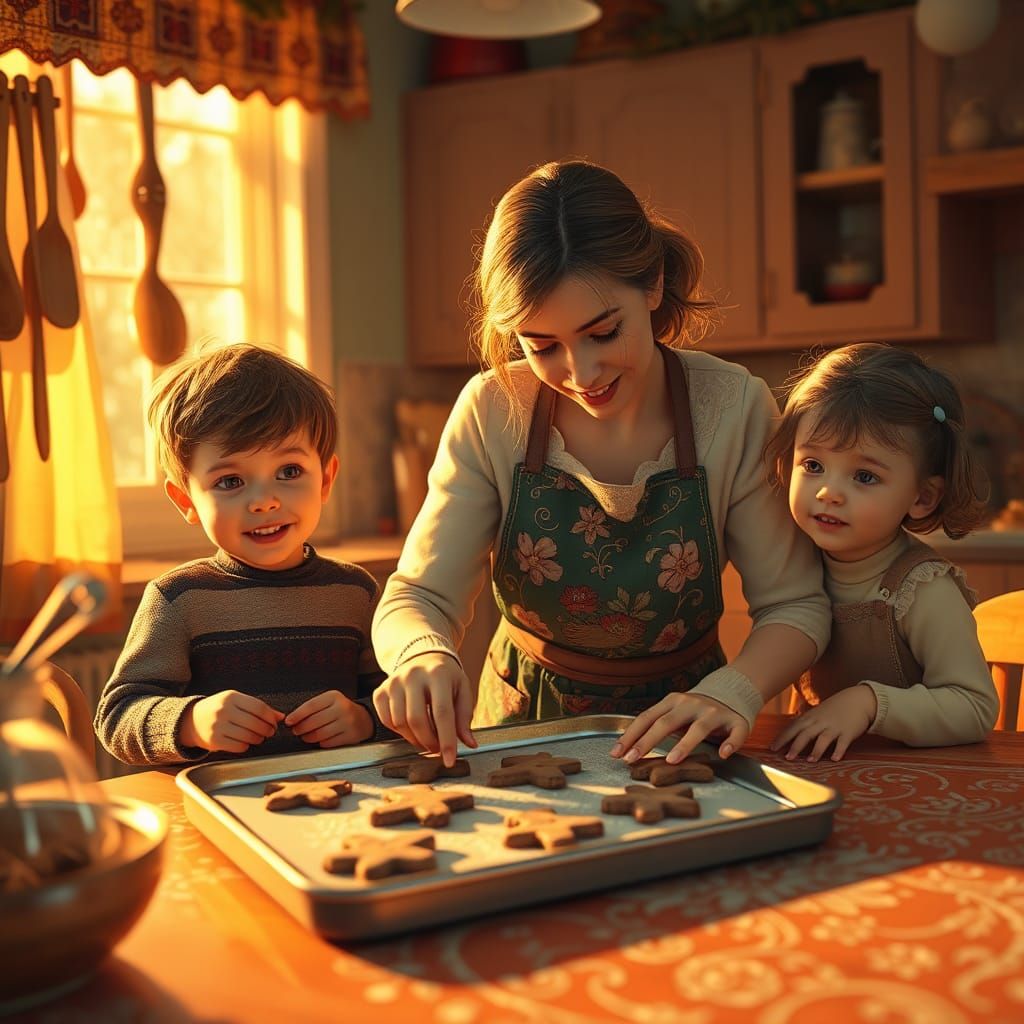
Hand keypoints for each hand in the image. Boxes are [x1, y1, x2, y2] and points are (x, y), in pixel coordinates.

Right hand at [180, 691, 283, 753]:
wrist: (190, 721)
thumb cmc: (219, 710)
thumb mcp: (235, 702)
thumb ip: (257, 707)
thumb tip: (280, 716)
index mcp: (231, 697)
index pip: (259, 707)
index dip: (271, 717)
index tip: (275, 722)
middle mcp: (223, 710)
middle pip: (255, 723)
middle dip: (267, 729)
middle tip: (270, 732)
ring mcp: (217, 726)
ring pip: (248, 736)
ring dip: (258, 739)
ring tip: (259, 737)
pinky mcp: (214, 741)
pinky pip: (239, 746)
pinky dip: (246, 746)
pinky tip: (246, 742)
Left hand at [285, 691, 373, 747]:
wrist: (364, 719)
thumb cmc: (341, 710)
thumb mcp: (329, 702)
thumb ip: (312, 708)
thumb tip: (292, 719)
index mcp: (334, 696)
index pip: (311, 706)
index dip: (297, 715)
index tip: (288, 721)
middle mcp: (342, 708)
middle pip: (314, 721)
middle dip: (301, 728)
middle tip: (296, 730)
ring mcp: (347, 723)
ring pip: (320, 734)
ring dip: (308, 737)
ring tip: (306, 736)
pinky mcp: (351, 736)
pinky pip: (328, 743)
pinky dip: (321, 743)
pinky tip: (320, 739)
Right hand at [373, 652, 477, 766]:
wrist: (423, 657)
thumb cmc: (446, 678)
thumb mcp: (462, 690)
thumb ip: (464, 717)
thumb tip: (470, 744)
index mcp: (438, 674)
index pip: (442, 712)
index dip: (446, 740)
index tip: (450, 761)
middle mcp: (412, 675)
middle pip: (417, 720)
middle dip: (429, 742)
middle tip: (437, 749)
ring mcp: (393, 682)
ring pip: (400, 723)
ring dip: (415, 739)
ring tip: (426, 737)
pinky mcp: (380, 691)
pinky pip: (386, 721)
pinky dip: (399, 732)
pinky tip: (411, 728)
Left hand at [610, 692, 748, 763]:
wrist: (732, 692)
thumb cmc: (695, 711)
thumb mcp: (674, 712)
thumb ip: (656, 724)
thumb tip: (627, 747)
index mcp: (672, 702)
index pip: (647, 718)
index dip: (631, 735)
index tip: (616, 752)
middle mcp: (691, 704)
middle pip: (667, 723)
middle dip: (647, 741)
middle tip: (632, 760)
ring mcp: (715, 712)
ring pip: (699, 728)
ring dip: (685, 744)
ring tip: (672, 760)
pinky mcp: (737, 722)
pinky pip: (735, 734)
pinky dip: (730, 744)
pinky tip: (723, 754)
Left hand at [770, 685, 876, 761]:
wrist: (857, 700)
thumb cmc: (834, 708)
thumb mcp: (817, 713)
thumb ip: (805, 722)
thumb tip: (790, 733)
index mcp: (810, 717)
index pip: (793, 728)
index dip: (782, 738)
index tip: (772, 748)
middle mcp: (820, 722)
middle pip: (805, 734)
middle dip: (795, 746)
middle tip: (787, 758)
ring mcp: (835, 727)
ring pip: (823, 738)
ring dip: (816, 750)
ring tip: (809, 761)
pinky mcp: (848, 732)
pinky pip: (843, 742)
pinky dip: (839, 750)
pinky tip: (835, 759)